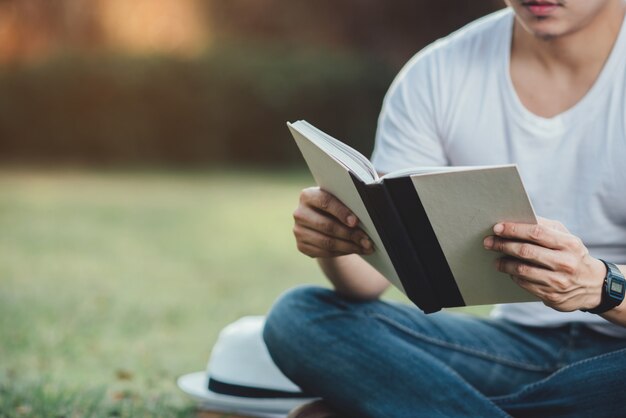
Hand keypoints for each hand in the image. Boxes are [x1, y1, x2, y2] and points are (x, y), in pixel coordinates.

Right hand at [292, 187, 372, 257]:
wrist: (319, 219)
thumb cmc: (333, 207)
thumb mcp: (337, 200)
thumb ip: (346, 203)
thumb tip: (365, 217)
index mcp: (308, 196)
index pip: (325, 202)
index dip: (341, 212)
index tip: (356, 222)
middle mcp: (300, 213)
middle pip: (327, 226)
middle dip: (350, 234)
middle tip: (367, 240)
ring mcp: (299, 231)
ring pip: (327, 242)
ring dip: (349, 247)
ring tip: (364, 247)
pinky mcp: (301, 246)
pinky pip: (324, 252)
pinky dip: (342, 253)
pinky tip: (354, 250)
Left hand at [483, 217, 605, 311]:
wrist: (593, 286)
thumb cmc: (572, 254)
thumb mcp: (566, 238)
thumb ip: (545, 227)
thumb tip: (517, 218)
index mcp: (569, 244)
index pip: (537, 233)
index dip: (514, 229)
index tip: (497, 228)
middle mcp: (565, 263)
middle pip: (526, 252)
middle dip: (503, 245)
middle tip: (488, 242)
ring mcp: (559, 281)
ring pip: (522, 270)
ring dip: (505, 264)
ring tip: (496, 259)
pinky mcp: (552, 296)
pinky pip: (525, 284)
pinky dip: (514, 276)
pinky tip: (509, 271)